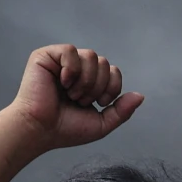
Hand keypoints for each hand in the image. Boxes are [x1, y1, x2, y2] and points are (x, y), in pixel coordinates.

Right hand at [6, 45, 141, 151]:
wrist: (41, 130)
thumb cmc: (66, 129)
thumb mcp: (102, 123)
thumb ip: (122, 111)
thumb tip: (141, 96)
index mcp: (89, 82)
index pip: (113, 71)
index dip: (112, 86)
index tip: (100, 103)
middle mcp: (77, 69)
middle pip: (104, 62)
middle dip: (98, 86)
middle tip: (81, 101)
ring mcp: (61, 62)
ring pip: (90, 55)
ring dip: (86, 80)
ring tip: (72, 94)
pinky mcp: (46, 56)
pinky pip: (70, 51)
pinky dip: (71, 69)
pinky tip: (63, 82)